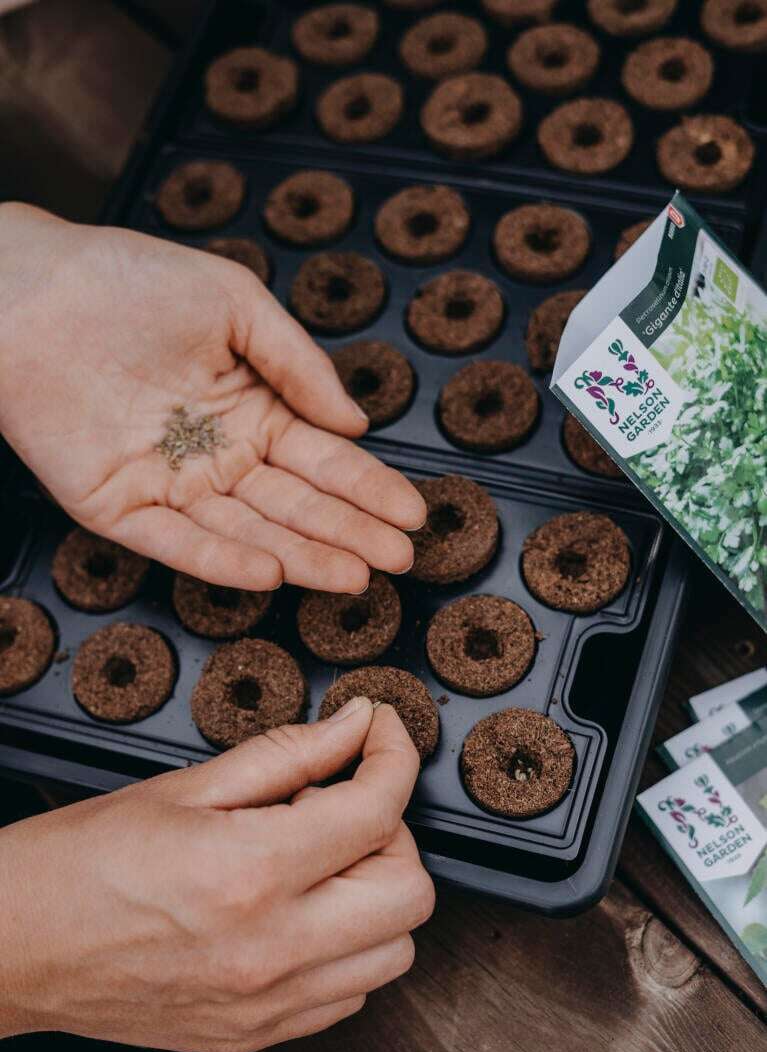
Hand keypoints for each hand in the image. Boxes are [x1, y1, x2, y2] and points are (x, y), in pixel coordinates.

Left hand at [0, 205, 425, 592]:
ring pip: (248, 531)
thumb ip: (298, 362)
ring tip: (355, 575)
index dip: (369, 487)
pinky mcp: (120, 507)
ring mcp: (172, 485)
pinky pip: (177, 543)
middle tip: (400, 560)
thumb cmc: (128, 281)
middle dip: (351, 532)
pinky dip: (221, 560)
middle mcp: (219, 455)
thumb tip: (356, 421)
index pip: (323, 458)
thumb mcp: (233, 303)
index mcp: (251, 408)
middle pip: (296, 504)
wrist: (31, 290)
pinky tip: (271, 571)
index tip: (412, 514)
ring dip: (304, 555)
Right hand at [0, 698, 433, 1051]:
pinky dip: (348, 945)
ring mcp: (267, 1003)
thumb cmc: (80, 861)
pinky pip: (350, 993)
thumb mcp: (186, 785)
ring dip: (375, 893)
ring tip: (316, 862)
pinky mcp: (257, 1034)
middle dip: (392, 832)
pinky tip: (302, 911)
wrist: (15, 946)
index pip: (377, 809)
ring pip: (393, 950)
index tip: (381, 736)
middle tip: (342, 805)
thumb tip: (355, 725)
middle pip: (410, 892)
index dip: (394, 755)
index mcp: (250, 872)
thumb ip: (288, 753)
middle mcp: (271, 949)